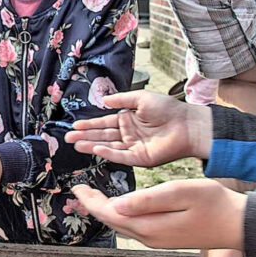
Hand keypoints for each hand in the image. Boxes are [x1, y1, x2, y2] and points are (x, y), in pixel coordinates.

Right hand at [65, 91, 212, 166]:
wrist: (188, 124)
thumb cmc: (168, 109)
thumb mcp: (141, 98)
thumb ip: (122, 100)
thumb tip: (104, 100)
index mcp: (128, 119)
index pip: (104, 123)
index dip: (89, 124)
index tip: (75, 126)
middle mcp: (128, 134)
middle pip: (102, 136)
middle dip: (85, 136)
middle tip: (67, 138)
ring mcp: (133, 147)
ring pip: (108, 146)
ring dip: (91, 145)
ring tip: (75, 144)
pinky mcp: (140, 158)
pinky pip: (121, 155)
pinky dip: (108, 153)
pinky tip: (96, 148)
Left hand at [71, 179, 245, 249]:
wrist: (239, 224)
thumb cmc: (213, 204)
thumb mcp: (179, 193)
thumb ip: (146, 200)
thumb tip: (116, 204)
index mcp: (149, 226)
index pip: (109, 213)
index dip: (91, 201)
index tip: (77, 187)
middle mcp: (149, 237)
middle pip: (111, 221)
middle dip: (93, 205)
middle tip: (79, 189)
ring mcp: (156, 239)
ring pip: (121, 225)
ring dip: (104, 210)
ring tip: (92, 196)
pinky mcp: (163, 237)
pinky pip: (132, 226)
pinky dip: (118, 215)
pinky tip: (117, 205)